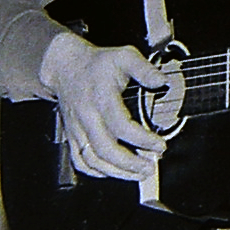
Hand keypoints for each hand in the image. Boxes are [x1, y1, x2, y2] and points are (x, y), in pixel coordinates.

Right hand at [38, 33, 169, 179]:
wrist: (66, 66)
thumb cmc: (97, 64)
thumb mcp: (124, 56)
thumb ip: (144, 69)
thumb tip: (162, 82)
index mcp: (101, 98)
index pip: (121, 126)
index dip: (142, 140)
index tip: (159, 145)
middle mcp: (87, 117)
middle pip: (105, 149)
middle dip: (130, 164)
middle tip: (150, 166)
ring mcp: (77, 129)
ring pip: (92, 160)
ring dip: (116, 172)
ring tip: (137, 174)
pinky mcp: (72, 135)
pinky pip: (79, 161)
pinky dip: (96, 172)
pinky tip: (112, 172)